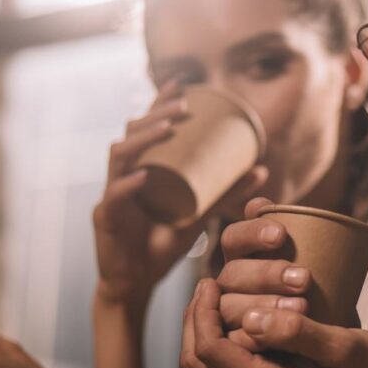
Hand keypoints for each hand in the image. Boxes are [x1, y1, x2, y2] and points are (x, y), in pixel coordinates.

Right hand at [93, 80, 266, 311]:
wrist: (137, 284)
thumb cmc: (163, 246)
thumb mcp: (201, 215)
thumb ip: (227, 193)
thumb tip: (262, 168)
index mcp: (142, 169)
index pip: (147, 128)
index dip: (160, 102)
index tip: (183, 82)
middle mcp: (123, 176)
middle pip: (131, 134)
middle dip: (155, 114)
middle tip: (182, 105)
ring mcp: (111, 196)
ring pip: (119, 157)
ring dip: (142, 139)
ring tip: (167, 129)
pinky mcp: (105, 220)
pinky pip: (113, 198)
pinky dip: (127, 185)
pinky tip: (144, 175)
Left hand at [178, 279, 367, 367]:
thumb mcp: (346, 346)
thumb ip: (297, 331)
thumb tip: (249, 318)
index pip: (210, 350)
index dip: (202, 312)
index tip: (210, 283)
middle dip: (193, 327)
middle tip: (204, 293)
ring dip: (200, 349)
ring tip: (210, 314)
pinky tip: (231, 343)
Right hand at [214, 197, 313, 349]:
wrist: (339, 348)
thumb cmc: (328, 299)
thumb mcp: (324, 269)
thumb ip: (298, 237)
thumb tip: (260, 202)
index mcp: (245, 258)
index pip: (235, 239)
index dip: (252, 233)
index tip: (281, 234)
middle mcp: (233, 286)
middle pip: (232, 273)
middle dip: (266, 273)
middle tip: (304, 278)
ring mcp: (230, 317)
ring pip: (228, 308)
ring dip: (261, 306)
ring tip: (302, 308)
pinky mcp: (235, 349)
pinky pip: (229, 345)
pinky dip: (247, 339)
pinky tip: (269, 342)